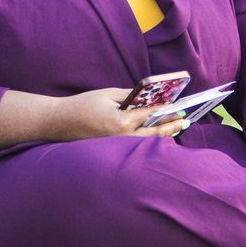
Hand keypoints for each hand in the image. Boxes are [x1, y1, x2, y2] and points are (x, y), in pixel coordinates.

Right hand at [51, 88, 189, 142]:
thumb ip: (130, 96)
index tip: (178, 106)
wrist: (60, 122)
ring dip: (162, 135)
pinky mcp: (112, 151)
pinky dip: (148, 140)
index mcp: (122, 121)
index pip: (151, 114)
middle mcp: (122, 137)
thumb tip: (149, 98)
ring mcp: (118, 147)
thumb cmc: (83, 105)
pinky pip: (135, 146)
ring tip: (176, 128)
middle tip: (185, 120)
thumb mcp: (108, 95)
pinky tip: (156, 136)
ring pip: (147, 142)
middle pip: (154, 132)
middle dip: (171, 125)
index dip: (166, 109)